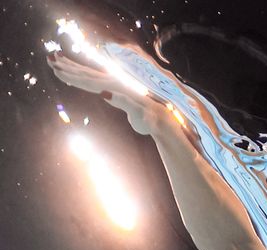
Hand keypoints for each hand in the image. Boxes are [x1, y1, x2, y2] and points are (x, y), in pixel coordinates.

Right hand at [46, 51, 162, 134]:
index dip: (72, 75)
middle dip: (68, 67)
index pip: (89, 80)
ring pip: (90, 74)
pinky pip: (96, 79)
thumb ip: (123, 102)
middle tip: (50, 59)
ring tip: (58, 61)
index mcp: (116, 88)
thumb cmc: (150, 118)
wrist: (163, 119)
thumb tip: (105, 93)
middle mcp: (115, 83)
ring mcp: (116, 85)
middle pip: (86, 73)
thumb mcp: (138, 112)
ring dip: (73, 68)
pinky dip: (84, 76)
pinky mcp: (117, 90)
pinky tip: (78, 73)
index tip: (57, 69)